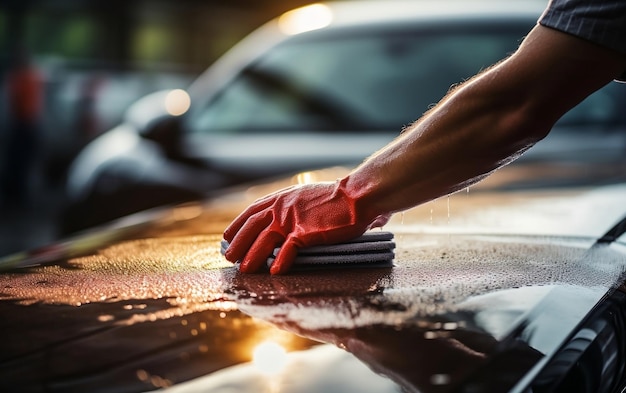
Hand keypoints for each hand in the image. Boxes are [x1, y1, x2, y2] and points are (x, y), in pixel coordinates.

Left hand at [223, 177, 390, 273]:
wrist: (356, 196)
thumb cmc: (339, 198)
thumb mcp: (310, 196)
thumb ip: (298, 207)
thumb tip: (296, 219)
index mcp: (283, 197)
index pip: (252, 211)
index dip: (238, 224)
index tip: (227, 235)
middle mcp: (282, 206)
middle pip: (252, 227)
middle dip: (238, 243)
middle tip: (229, 257)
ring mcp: (292, 219)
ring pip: (264, 240)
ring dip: (252, 256)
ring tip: (245, 270)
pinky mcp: (304, 232)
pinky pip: (287, 250)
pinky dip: (279, 262)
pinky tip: (274, 272)